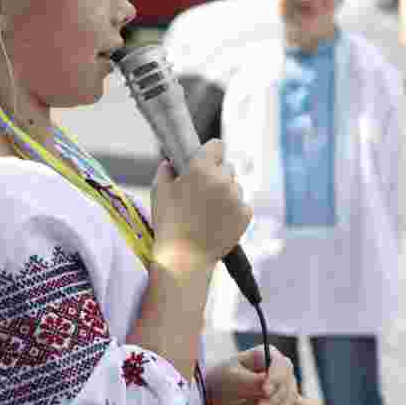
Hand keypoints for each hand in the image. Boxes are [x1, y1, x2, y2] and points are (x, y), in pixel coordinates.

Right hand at [150, 139, 250, 262]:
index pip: (217, 145)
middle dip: (217, 177)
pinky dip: (234, 211)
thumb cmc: (169, 224)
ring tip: (209, 213)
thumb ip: (165, 171)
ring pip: (235, 187)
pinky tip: (218, 222)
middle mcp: (223, 179)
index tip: (206, 161)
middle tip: (203, 194)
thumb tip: (170, 163)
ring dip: (226, 194)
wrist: (184, 259)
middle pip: (227, 168)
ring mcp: (236, 197)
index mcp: (201, 168)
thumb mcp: (159, 192)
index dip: (210, 153)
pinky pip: (242, 205)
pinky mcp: (246, 213)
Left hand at [205, 345, 320, 404]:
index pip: (279, 364)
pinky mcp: (285, 401)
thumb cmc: (223, 380)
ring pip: (291, 399)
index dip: (274, 378)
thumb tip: (266, 381)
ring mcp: (284, 385)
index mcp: (267, 355)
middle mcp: (279, 368)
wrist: (219, 396)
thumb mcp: (231, 378)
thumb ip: (249, 381)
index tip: (264, 391)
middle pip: (286, 384)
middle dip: (273, 400)